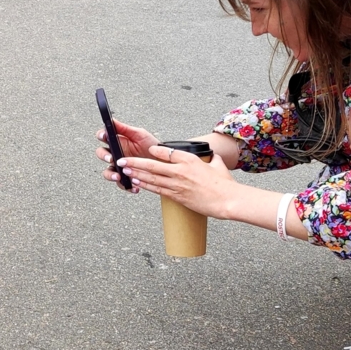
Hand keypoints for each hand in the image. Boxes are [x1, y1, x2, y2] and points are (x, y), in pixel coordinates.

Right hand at [95, 119, 161, 192]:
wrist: (163, 162)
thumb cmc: (151, 146)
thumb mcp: (139, 134)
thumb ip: (125, 128)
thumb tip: (112, 120)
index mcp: (118, 141)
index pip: (103, 137)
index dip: (101, 135)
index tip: (104, 136)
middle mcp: (116, 154)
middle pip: (101, 153)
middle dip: (104, 156)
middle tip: (111, 158)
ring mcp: (120, 167)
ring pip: (107, 171)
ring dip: (110, 174)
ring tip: (118, 176)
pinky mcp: (125, 178)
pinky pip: (120, 183)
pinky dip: (125, 185)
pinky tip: (133, 186)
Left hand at [117, 145, 241, 218]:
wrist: (227, 200)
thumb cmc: (225, 184)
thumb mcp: (218, 165)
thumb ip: (212, 160)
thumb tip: (212, 158)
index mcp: (190, 160)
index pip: (168, 152)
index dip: (156, 150)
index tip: (148, 149)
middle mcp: (181, 171)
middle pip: (153, 165)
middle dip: (136, 162)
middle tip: (122, 160)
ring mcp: (178, 185)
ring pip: (152, 178)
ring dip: (137, 174)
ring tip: (125, 171)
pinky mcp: (178, 197)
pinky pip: (158, 190)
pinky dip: (146, 186)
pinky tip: (137, 183)